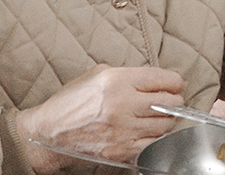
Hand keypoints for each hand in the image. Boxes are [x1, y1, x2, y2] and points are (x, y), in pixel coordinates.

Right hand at [16, 65, 183, 172]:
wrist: (47, 132)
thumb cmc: (71, 101)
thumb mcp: (98, 74)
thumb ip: (129, 74)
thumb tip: (157, 80)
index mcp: (118, 80)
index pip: (165, 80)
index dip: (176, 83)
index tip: (177, 85)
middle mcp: (122, 104)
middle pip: (169, 103)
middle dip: (174, 101)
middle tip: (171, 102)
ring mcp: (122, 130)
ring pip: (165, 125)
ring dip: (166, 121)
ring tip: (158, 117)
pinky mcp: (119, 151)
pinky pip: (152, 145)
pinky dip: (155, 139)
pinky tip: (148, 132)